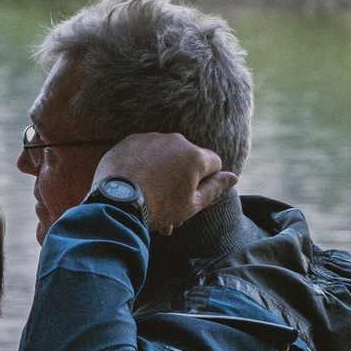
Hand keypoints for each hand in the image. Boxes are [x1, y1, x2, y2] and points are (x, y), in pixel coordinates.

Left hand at [95, 133, 237, 233]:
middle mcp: (175, 141)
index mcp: (195, 156)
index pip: (214, 163)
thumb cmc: (159, 206)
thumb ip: (215, 188)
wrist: (117, 202)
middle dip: (182, 183)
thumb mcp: (192, 204)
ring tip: (151, 204)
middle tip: (170, 211)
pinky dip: (143, 167)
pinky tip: (136, 187)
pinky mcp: (129, 141)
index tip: (194, 198)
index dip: (208, 182)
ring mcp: (150, 139)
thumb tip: (234, 177)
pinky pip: (144, 153)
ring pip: (165, 157)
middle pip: (187, 161)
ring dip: (163, 176)